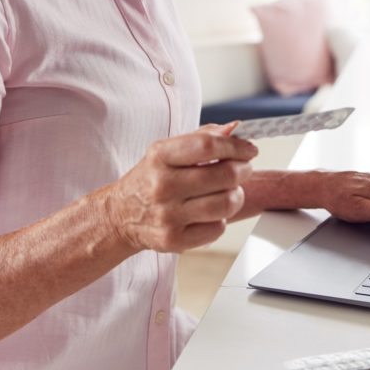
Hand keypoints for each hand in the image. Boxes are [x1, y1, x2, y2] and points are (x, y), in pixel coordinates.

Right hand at [106, 124, 257, 252]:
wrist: (120, 215)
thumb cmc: (151, 178)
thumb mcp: (167, 151)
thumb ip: (202, 137)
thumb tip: (235, 129)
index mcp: (160, 156)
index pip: (208, 146)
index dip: (236, 147)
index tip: (250, 149)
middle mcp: (162, 185)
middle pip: (225, 175)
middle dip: (243, 170)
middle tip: (243, 169)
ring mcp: (168, 215)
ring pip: (226, 203)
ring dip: (236, 195)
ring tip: (229, 191)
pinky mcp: (174, 240)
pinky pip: (218, 228)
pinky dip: (220, 219)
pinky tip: (209, 212)